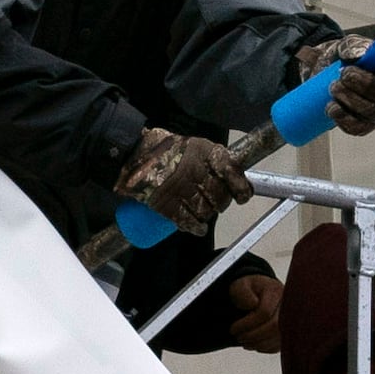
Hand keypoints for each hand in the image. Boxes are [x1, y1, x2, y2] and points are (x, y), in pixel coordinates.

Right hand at [117, 127, 251, 229]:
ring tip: (204, 212)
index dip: (240, 187)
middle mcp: (193, 168)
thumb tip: (234, 177)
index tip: (243, 196)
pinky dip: (195, 226)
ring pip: (205, 209)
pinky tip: (198, 228)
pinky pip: (187, 220)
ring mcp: (179, 187)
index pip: (230, 170)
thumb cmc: (165, 149)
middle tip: (216, 202)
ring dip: (208, 214)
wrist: (131, 152)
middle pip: (219, 194)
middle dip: (221, 202)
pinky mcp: (165, 203)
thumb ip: (212, 159)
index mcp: (203, 151)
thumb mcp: (194, 145)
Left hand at [219, 265, 284, 356]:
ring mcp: (290, 319)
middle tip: (239, 338)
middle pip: (274, 326)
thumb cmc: (248, 291)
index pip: (264, 312)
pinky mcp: (288, 332)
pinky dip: (265, 348)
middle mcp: (287, 305)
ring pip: (278, 338)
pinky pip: (280, 345)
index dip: (247, 324)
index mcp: (274, 291)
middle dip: (253, 335)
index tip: (233, 328)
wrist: (259, 294)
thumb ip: (242, 292)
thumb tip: (253, 305)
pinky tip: (254, 344)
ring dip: (258, 344)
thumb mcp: (240, 286)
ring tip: (244, 342)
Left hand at [307, 30, 374, 137]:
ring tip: (334, 86)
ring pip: (371, 113)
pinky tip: (332, 106)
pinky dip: (342, 118)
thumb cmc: (345, 57)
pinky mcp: (363, 124)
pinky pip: (357, 128)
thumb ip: (353, 46)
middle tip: (344, 74)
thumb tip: (357, 55)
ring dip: (349, 100)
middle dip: (363, 85)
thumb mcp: (348, 44)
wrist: (326, 71)